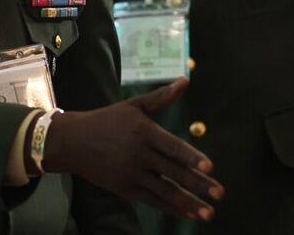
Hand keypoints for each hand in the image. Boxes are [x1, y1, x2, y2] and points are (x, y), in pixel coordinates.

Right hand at [42, 78, 224, 220]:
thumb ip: (162, 97)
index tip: (210, 166)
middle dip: (199, 184)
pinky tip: (187, 213)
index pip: (173, 147)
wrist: (73, 141)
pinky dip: (170, 208)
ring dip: (188, 203)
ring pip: (165, 191)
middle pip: (174, 172)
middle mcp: (139, 155)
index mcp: (144, 132)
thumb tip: (185, 80)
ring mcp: (131, 174)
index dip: (192, 157)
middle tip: (220, 193)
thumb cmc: (108, 119)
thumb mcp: (134, 105)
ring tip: (208, 213)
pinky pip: (152, 200)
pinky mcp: (125, 189)